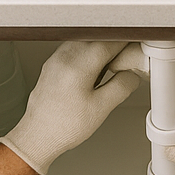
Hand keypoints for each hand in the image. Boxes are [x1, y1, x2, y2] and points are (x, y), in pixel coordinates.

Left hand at [0, 41, 142, 174]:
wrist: (38, 136)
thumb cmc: (64, 127)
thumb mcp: (102, 108)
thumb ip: (122, 86)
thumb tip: (132, 74)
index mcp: (78, 66)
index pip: (109, 42)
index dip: (127, 43)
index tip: (136, 48)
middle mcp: (64, 58)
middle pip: (96, 38)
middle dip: (114, 45)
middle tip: (126, 59)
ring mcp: (56, 60)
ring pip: (85, 42)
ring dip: (100, 49)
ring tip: (109, 68)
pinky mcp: (52, 65)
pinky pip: (74, 49)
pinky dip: (87, 54)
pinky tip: (92, 71)